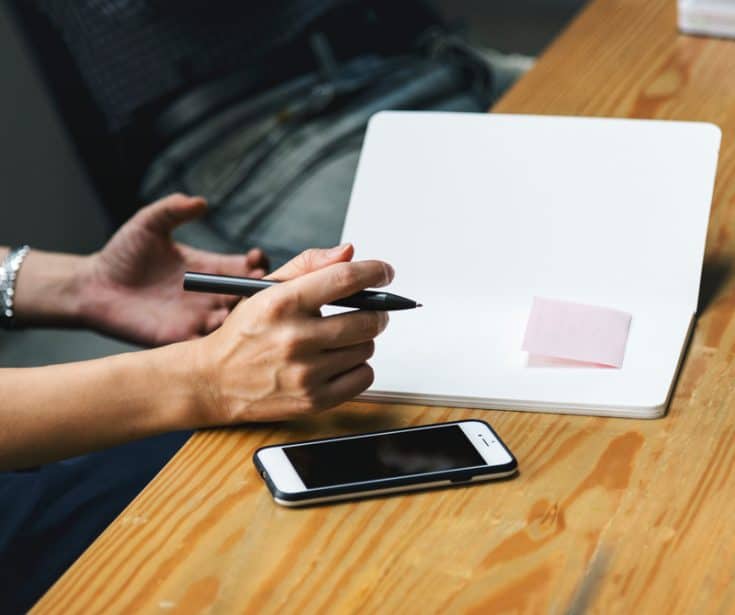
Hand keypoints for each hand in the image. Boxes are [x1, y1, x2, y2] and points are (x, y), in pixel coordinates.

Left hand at [82, 193, 268, 345]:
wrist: (94, 287)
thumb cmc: (122, 253)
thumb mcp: (149, 224)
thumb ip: (172, 210)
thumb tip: (200, 202)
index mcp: (209, 267)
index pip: (246, 268)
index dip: (258, 264)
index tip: (256, 259)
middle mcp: (210, 294)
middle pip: (248, 296)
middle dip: (258, 292)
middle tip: (255, 285)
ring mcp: (198, 318)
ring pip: (234, 322)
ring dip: (242, 317)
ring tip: (236, 306)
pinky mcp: (181, 338)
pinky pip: (209, 345)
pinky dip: (220, 341)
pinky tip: (221, 330)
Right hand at [186, 244, 392, 423]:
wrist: (214, 381)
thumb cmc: (246, 330)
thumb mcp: (267, 288)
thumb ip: (309, 264)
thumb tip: (350, 253)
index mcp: (282, 303)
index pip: (344, 279)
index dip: (374, 272)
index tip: (385, 272)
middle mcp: (294, 338)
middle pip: (366, 319)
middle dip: (376, 312)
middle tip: (370, 311)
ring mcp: (305, 373)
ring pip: (367, 348)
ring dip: (362, 340)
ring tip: (340, 339)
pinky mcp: (313, 400)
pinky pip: (364, 377)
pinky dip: (359, 367)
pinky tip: (339, 361)